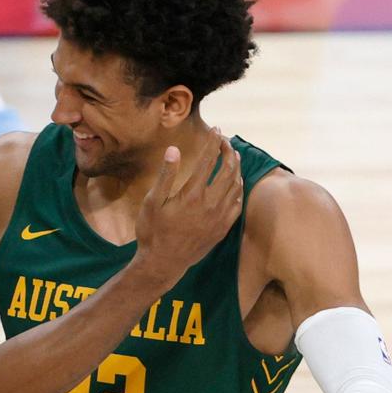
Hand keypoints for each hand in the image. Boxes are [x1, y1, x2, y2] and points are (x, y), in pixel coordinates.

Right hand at [134, 133, 241, 284]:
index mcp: (192, 194)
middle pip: (227, 169)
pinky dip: (238, 188)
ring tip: (232, 156)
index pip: (208, 160)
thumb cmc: (152, 232)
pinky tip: (235, 182)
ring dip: (236, 167)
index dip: (213, 142)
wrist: (163, 263)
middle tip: (224, 141)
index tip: (215, 129)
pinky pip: (237, 203)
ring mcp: (219, 217)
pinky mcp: (222, 228)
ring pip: (236, 185)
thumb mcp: (152, 202)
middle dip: (227, 151)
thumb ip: (166, 175)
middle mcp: (211, 204)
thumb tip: (174, 150)